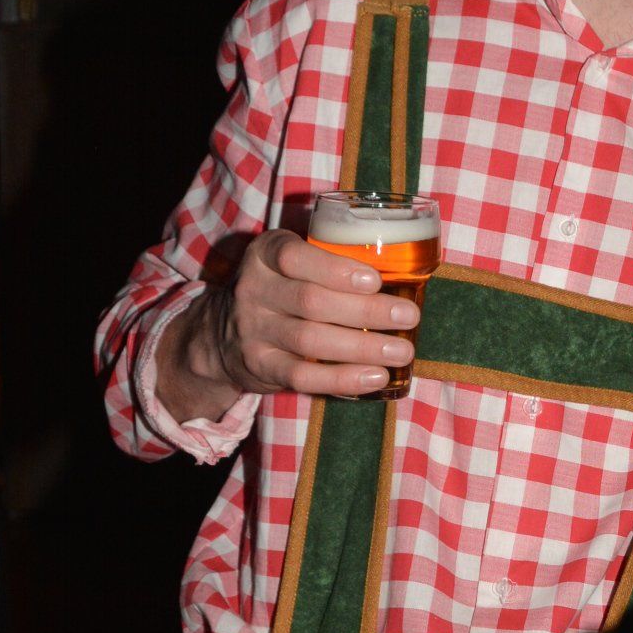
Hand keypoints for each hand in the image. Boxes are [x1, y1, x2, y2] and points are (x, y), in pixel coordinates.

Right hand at [173, 230, 419, 409]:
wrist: (224, 334)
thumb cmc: (280, 291)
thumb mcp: (290, 264)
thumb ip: (328, 262)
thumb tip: (404, 275)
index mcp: (264, 255)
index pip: (293, 256)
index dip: (335, 269)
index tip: (375, 280)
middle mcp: (253, 290)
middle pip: (311, 301)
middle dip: (366, 310)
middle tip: (409, 316)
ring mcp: (253, 331)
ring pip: (310, 339)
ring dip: (362, 347)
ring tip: (402, 351)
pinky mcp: (260, 366)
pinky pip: (303, 375)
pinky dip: (342, 378)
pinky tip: (375, 377)